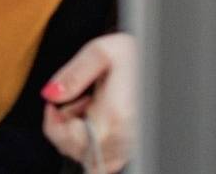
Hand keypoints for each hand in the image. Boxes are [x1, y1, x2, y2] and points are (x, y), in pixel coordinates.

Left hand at [42, 33, 137, 173]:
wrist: (164, 60)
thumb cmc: (139, 55)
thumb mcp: (101, 52)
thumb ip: (72, 75)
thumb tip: (51, 94)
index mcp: (115, 114)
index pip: (70, 140)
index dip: (53, 124)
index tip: (52, 106)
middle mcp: (125, 135)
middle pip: (78, 151)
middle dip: (65, 128)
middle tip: (73, 102)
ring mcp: (132, 144)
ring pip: (92, 159)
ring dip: (79, 136)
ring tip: (89, 108)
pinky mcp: (136, 146)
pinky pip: (109, 161)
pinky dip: (95, 147)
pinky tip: (97, 123)